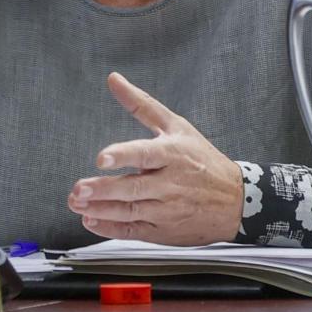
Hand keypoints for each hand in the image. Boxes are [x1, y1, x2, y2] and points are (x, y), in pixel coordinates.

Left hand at [67, 72, 242, 245]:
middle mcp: (170, 183)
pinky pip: (133, 231)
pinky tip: (92, 221)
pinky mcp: (163, 231)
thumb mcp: (176, 126)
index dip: (123, 156)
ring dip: (100, 210)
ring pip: (129, 212)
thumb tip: (114, 79)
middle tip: (78, 189)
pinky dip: (111, 228)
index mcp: (173, 154)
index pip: (145, 154)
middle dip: (103, 190)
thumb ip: (141, 104)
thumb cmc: (203, 160)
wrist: (234, 201)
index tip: (102, 158)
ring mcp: (167, 210)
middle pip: (132, 188)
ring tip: (77, 203)